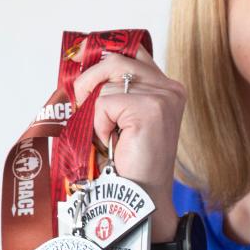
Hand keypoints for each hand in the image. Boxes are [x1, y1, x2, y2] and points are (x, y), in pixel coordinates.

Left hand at [71, 46, 184, 216]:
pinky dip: (98, 125)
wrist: (141, 197)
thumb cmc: (130, 164)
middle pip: (117, 61)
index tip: (82, 63)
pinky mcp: (150, 109)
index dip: (104, 57)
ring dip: (95, 113)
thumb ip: (115, 93)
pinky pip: (104, 103)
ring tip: (105, 136)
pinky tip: (111, 143)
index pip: (134, 52)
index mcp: (167, 89)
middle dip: (89, 80)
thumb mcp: (122, 120)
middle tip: (78, 102)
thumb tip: (80, 75)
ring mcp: (163, 97)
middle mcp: (170, 89)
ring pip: (107, 84)